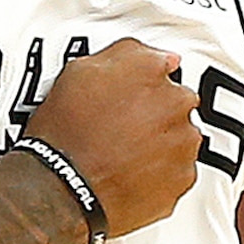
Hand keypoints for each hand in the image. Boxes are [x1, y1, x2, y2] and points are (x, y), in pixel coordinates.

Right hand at [23, 38, 205, 239]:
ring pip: (181, 138)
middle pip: (177, 105)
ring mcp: (182, 146)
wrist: (62, 189)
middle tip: (123, 127)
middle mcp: (176, 107)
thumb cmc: (66, 134)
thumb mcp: (81, 71)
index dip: (146, 85)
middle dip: (156, 114)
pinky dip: (161, 173)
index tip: (133, 95)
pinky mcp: (180, 181)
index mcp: (153, 74)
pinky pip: (178, 172)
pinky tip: (132, 172)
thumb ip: (127, 54)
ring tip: (124, 153)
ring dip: (161, 143)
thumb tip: (152, 54)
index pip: (166, 70)